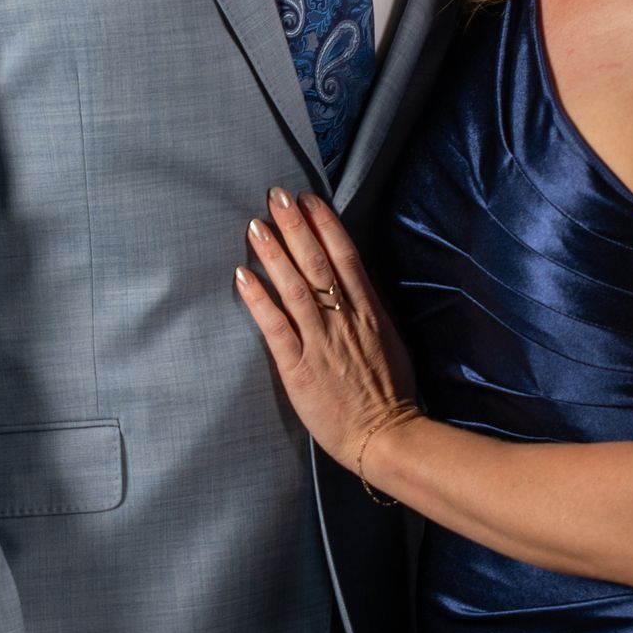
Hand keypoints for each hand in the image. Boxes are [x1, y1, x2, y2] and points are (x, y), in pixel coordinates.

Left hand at [234, 188, 415, 472]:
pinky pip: (276, 327)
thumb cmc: (390, 393)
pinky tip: (243, 276)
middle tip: (276, 195)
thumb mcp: (389, 341)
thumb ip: (369, 311)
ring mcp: (322, 342)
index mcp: (369, 312)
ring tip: (256, 225)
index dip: (325, 224)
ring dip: (275, 253)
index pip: (346, 256)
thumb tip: (353, 282)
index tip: (309, 199)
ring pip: (296, 287)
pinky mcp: (300, 367)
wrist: (387, 436)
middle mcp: (345, 320)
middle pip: (318, 262)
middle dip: (296, 225)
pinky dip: (259, 299)